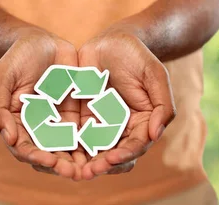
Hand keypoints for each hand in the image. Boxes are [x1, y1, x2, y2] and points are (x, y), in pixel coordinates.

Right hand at [0, 28, 86, 179]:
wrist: (40, 41)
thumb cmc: (16, 59)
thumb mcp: (1, 79)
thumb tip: (10, 138)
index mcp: (16, 124)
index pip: (25, 148)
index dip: (37, 157)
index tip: (50, 162)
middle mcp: (36, 128)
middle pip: (48, 154)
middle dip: (61, 166)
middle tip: (75, 173)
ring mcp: (56, 123)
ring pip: (67, 148)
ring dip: (78, 160)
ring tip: (90, 168)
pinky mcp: (74, 114)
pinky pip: (84, 132)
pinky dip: (92, 143)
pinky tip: (103, 149)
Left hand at [78, 30, 176, 179]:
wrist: (112, 42)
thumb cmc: (137, 56)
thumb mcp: (155, 75)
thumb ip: (162, 105)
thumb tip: (155, 135)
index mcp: (143, 123)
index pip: (135, 145)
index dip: (125, 154)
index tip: (112, 158)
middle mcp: (123, 129)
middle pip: (113, 154)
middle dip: (101, 165)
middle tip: (88, 172)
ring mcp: (102, 125)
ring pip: (93, 151)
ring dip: (83, 162)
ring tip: (70, 169)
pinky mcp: (83, 119)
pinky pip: (75, 136)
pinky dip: (68, 147)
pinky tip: (57, 152)